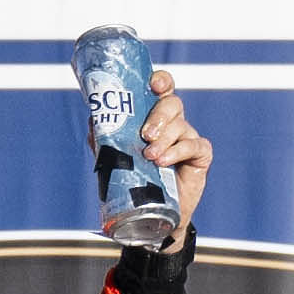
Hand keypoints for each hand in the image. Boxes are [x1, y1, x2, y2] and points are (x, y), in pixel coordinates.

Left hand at [120, 69, 210, 247]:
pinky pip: (194, 145)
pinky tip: (164, 162)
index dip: (161, 81)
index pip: (162, 89)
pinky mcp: (201, 155)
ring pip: (181, 126)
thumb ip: (106, 137)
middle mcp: (174, 122)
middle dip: (159, 116)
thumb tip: (92, 119)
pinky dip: (178, 151)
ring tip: (149, 157)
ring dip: (163, 140)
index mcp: (155, 116)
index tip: (154, 84)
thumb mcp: (116, 157)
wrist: (153, 213)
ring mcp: (189, 137)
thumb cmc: (136, 180)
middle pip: (173, 103)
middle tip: (145, 135)